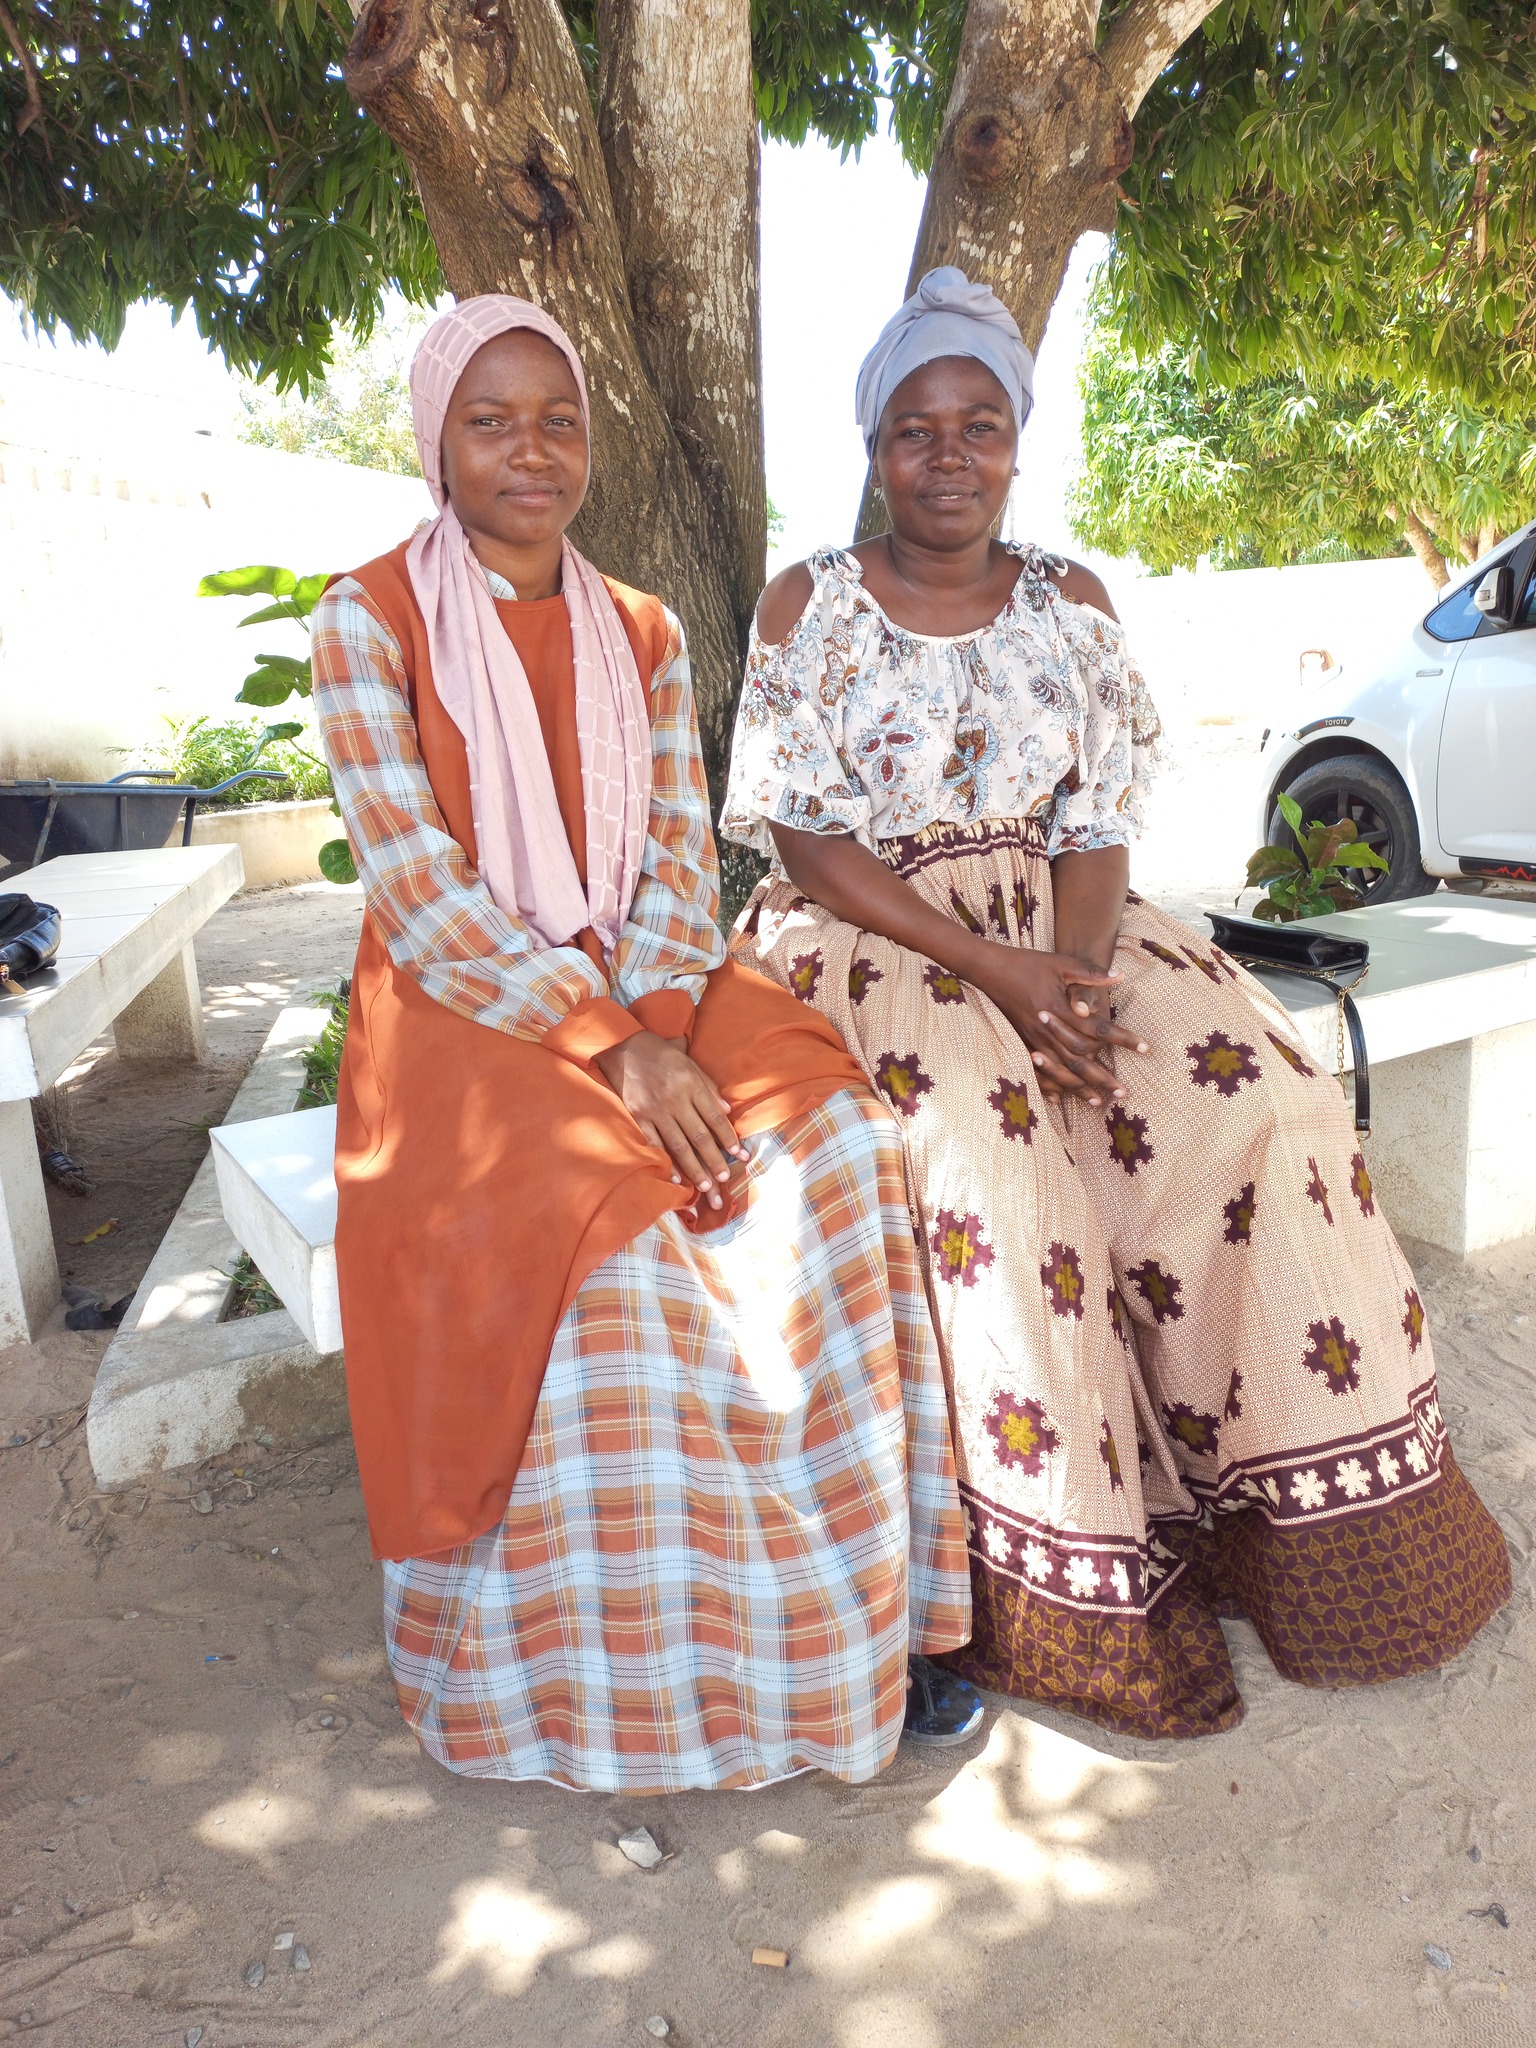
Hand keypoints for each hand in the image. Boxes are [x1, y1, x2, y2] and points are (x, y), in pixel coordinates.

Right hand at [593, 1032, 748, 1208]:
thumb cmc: (662, 1055)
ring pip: (679, 1145)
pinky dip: (665, 1162)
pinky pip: (654, 1144)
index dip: (729, 1138)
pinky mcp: (638, 1116)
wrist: (624, 1047)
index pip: (715, 1117)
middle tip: (725, 1180)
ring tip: (706, 1187)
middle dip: (714, 1160)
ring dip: (694, 1168)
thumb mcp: (690, 1063)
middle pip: (699, 1136)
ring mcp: (655, 1110)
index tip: (740, 1155)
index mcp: (691, 1084)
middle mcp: (675, 1099)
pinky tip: (675, 1178)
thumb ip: (708, 1087)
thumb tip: (727, 1111)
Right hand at [972, 947, 1146, 1106]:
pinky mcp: (1021, 1042)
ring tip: (1097, 1101)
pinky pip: (1036, 1071)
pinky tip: (1059, 1099)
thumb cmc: (1028, 964)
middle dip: (1103, 1077)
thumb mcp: (1060, 963)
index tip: (1144, 1048)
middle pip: (1080, 1059)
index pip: (1098, 1029)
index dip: (1122, 1039)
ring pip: (1059, 1070)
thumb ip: (1090, 973)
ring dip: (1079, 1088)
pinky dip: (1049, 1086)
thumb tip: (1120, 976)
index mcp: (1060, 1008)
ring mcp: (1032, 1039)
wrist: (990, 970)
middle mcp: (1047, 1029)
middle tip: (1124, 1092)